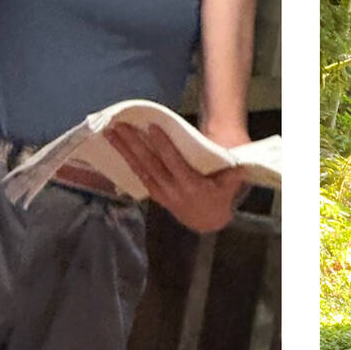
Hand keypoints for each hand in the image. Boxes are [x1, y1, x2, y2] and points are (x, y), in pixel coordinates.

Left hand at [103, 123, 246, 234]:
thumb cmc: (219, 198)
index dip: (163, 145)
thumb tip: (238, 164)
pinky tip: (117, 149)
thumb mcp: (229, 186)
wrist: (208, 223)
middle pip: (150, 164)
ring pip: (140, 170)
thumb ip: (231, 175)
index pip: (174, 163)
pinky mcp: (155, 195)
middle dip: (134, 144)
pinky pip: (139, 177)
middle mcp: (172, 190)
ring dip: (124, 151)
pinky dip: (127, 162)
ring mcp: (161, 194)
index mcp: (191, 186)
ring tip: (111, 134)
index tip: (152, 127)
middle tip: (120, 126)